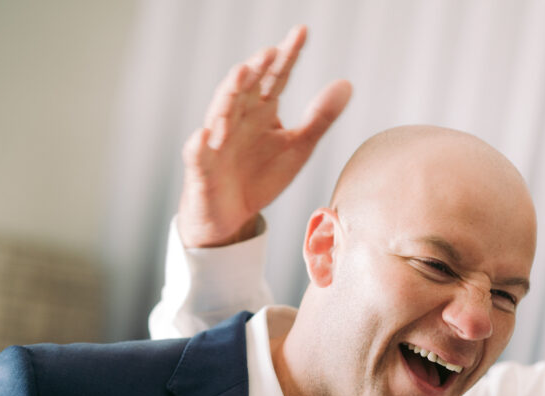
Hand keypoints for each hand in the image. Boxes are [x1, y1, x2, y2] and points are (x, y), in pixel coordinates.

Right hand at [177, 25, 351, 247]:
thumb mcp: (298, 146)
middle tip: (271, 51)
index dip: (287, 56)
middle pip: (246, 87)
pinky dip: (199, 144)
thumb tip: (347, 83)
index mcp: (261, 110)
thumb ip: (320, 117)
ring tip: (241, 74)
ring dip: (228, 93)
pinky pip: (197, 154)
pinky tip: (204, 134)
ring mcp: (217, 140)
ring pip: (220, 112)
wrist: (232, 214)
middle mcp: (237, 118)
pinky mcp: (202, 167)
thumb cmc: (261, 175)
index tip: (302, 31)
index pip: (275, 77)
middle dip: (256, 69)